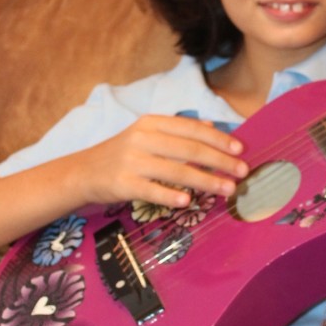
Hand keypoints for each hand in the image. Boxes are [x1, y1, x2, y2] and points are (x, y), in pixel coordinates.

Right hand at [72, 114, 248, 208]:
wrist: (83, 172)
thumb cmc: (123, 153)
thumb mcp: (148, 134)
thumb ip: (178, 130)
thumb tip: (213, 127)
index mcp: (151, 123)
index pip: (191, 129)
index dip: (218, 139)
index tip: (240, 149)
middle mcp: (142, 138)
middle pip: (188, 150)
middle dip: (220, 161)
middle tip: (242, 172)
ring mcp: (131, 161)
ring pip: (175, 171)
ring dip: (206, 181)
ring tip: (227, 189)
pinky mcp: (122, 183)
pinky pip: (151, 190)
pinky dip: (170, 196)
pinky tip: (188, 202)